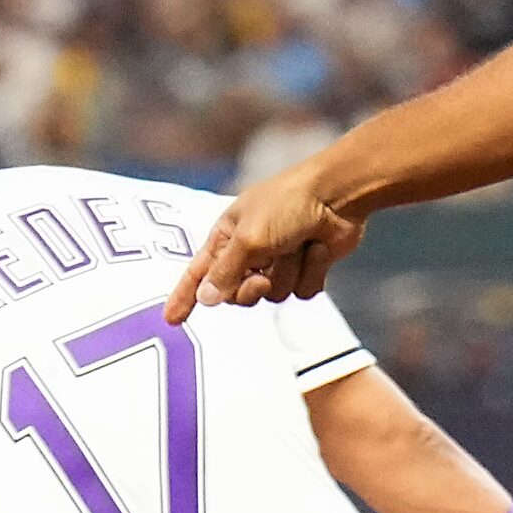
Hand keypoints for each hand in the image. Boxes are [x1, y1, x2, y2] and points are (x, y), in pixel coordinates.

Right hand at [164, 157, 367, 324]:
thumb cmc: (288, 204)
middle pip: (237, 294)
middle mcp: (251, 251)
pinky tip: (318, 248)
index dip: (184, 297)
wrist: (341, 192)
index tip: (170, 320)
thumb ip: (224, 272)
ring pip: (274, 296)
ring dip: (286, 273)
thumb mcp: (247, 238)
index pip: (198, 273)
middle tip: (262, 278)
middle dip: (250, 290)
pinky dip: (311, 272)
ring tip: (298, 246)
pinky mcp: (308, 267)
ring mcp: (281, 261)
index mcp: (228, 236)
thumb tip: (205, 299)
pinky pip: (302, 292)